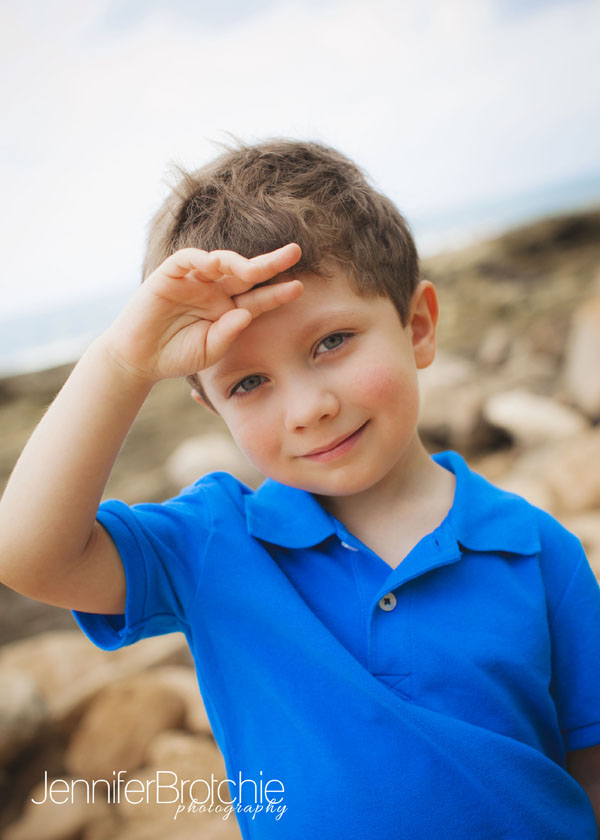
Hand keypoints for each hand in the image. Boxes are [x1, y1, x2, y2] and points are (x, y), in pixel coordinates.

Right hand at [100, 243, 302, 381]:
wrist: (140, 359)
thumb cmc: (177, 355)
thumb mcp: (209, 350)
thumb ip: (228, 334)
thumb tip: (245, 313)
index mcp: (229, 309)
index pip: (258, 298)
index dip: (277, 293)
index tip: (298, 288)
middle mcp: (215, 290)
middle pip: (246, 272)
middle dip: (270, 262)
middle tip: (294, 252)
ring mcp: (194, 280)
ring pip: (221, 262)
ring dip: (238, 261)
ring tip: (252, 269)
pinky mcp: (170, 275)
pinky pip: (188, 260)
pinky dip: (201, 259)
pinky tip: (214, 264)